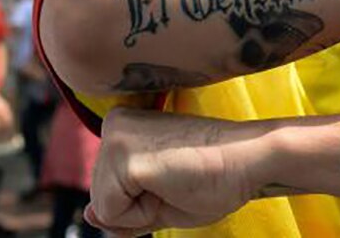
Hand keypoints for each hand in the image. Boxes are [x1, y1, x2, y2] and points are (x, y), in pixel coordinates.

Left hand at [85, 108, 270, 236]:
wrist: (250, 160)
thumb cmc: (214, 177)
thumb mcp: (158, 201)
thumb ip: (121, 209)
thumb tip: (89, 214)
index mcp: (122, 126)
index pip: (107, 189)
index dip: (141, 202)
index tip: (175, 178)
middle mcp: (113, 124)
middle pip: (101, 197)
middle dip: (138, 206)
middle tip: (177, 182)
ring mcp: (117, 138)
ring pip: (103, 207)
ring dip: (141, 210)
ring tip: (174, 182)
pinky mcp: (125, 157)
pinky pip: (112, 214)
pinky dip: (141, 215)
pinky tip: (170, 186)